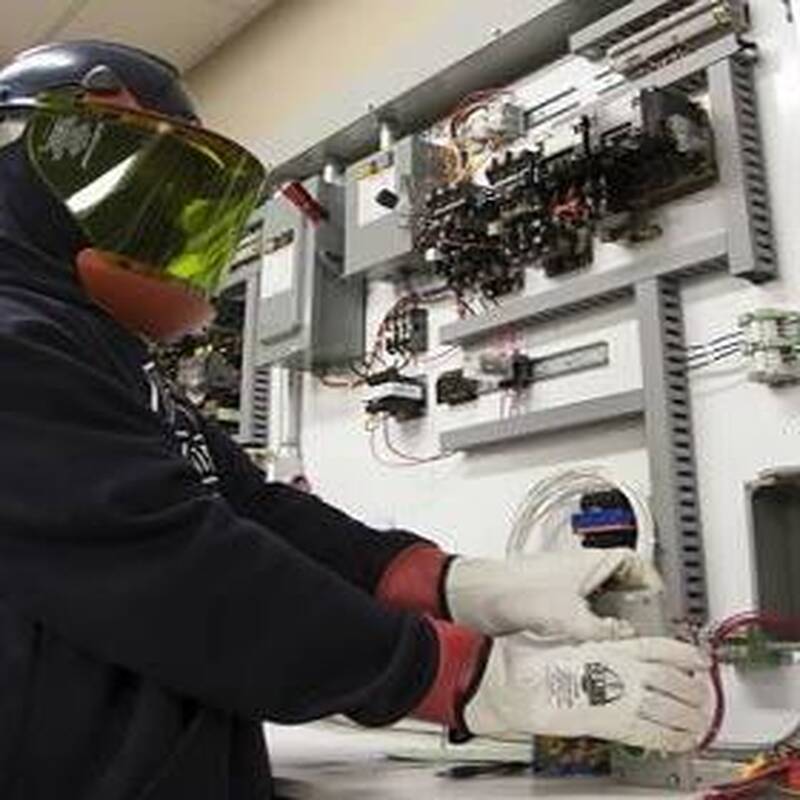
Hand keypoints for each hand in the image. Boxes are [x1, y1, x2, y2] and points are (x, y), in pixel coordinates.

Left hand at [446, 549, 660, 640]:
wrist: (477, 596)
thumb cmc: (514, 590)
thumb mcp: (568, 614)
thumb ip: (602, 630)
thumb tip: (625, 640)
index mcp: (590, 561)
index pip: (633, 562)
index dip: (651, 582)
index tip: (661, 603)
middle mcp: (580, 570)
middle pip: (621, 584)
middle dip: (635, 606)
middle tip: (647, 629)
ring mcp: (566, 586)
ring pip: (602, 601)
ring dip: (613, 620)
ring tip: (623, 641)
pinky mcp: (552, 603)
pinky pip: (583, 614)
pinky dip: (593, 627)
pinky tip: (594, 646)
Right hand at [465, 637, 710, 752]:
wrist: (513, 687)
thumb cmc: (527, 661)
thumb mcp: (554, 632)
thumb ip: (579, 633)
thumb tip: (587, 629)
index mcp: (608, 645)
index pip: (659, 647)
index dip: (684, 654)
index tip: (698, 659)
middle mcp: (620, 670)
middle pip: (672, 679)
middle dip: (693, 689)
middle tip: (703, 694)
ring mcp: (618, 698)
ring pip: (668, 707)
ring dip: (690, 715)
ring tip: (700, 720)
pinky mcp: (610, 725)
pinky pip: (650, 733)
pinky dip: (671, 738)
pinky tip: (680, 741)